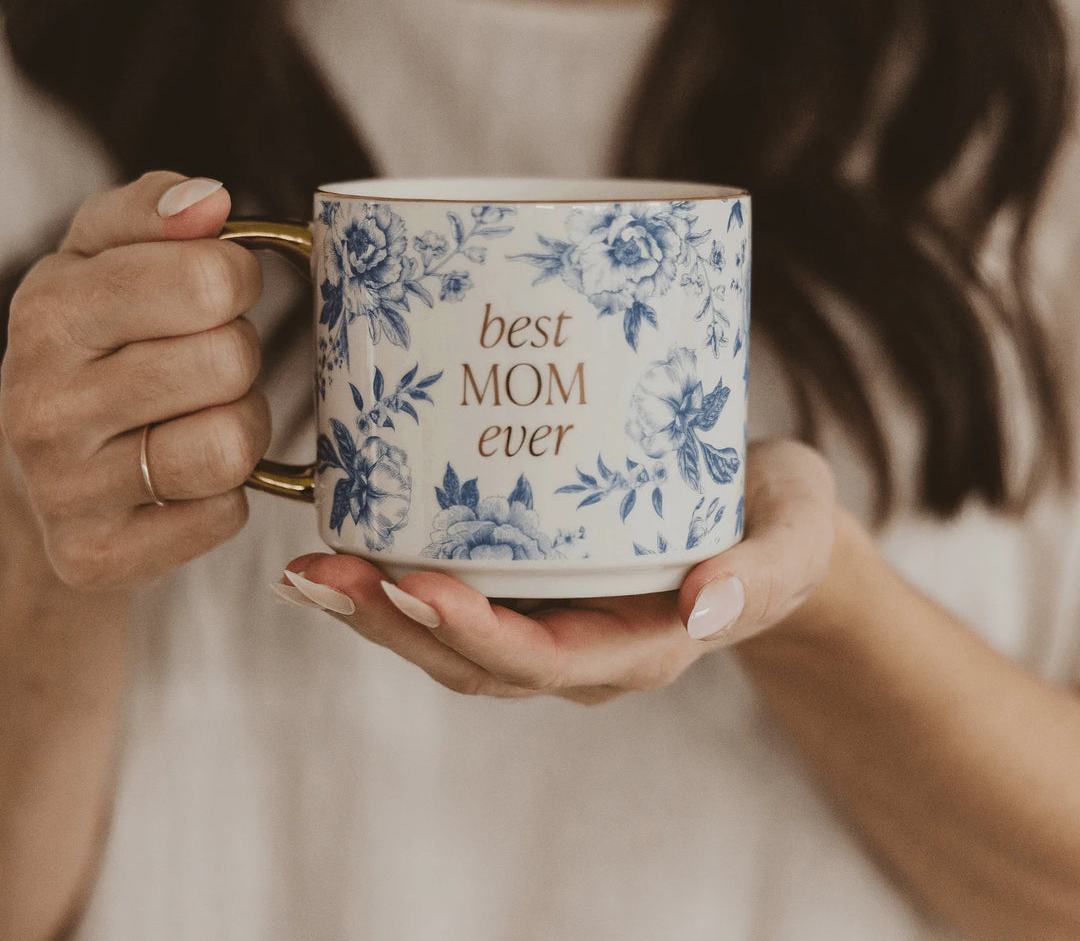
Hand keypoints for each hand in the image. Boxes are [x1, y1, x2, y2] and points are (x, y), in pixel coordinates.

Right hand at [0, 172, 268, 588]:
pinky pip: (223, 516)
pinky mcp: (96, 556)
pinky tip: (185, 481)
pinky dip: (225, 496)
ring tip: (203, 419)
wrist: (45, 470)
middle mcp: (44, 403)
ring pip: (230, 445)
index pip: (208, 278)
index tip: (217, 291)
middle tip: (204, 365)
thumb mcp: (106, 257)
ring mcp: (65, 489)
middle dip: (238, 356)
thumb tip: (211, 201)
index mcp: (49, 310)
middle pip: (229, 361)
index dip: (236, 280)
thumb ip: (155, 212)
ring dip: (241, 429)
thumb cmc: (98, 345)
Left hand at [284, 440, 837, 703]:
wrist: (767, 520)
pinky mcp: (536, 584)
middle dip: (395, 626)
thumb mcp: (796, 538)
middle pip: (476, 663)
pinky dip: (398, 583)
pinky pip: (460, 600)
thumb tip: (704, 610)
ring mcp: (555, 620)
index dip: (477, 635)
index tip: (416, 588)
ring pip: (453, 642)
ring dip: (377, 612)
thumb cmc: (781, 524)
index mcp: (643, 644)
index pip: (548, 662)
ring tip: (307, 571)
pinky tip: (349, 544)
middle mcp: (587, 647)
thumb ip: (764, 574)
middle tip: (321, 575)